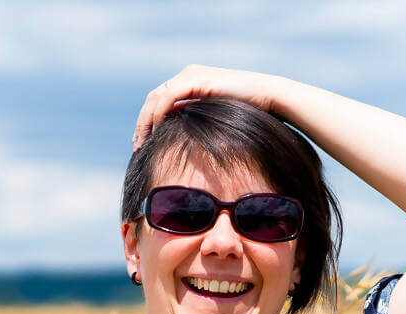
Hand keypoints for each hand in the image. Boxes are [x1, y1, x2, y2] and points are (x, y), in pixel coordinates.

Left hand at [132, 64, 282, 149]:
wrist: (267, 97)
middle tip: (137, 145)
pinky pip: (168, 97)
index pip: (159, 101)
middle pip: (153, 99)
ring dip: (145, 121)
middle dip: (142, 123)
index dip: (147, 122)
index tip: (142, 143)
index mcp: (190, 82)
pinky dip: (159, 114)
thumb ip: (196, 122)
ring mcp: (191, 75)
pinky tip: (157, 130)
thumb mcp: (214, 119)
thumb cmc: (247, 112)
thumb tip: (180, 139)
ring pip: (155, 97)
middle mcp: (187, 75)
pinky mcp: (196, 80)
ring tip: (142, 142)